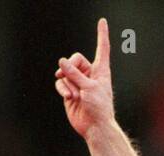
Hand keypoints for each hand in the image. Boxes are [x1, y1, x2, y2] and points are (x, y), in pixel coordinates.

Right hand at [54, 18, 114, 138]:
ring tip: (73, 95)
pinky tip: (69, 97)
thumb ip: (75, 73)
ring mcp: (79, 83)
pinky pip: (61, 83)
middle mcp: (90, 74)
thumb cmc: (98, 107)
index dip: (101, 34)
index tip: (102, 21)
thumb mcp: (88, 87)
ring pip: (65, 72)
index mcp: (101, 70)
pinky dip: (63, 89)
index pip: (102, 48)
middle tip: (70, 78)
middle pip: (75, 59)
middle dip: (70, 68)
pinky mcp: (70, 91)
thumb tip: (61, 61)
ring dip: (67, 83)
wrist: (95, 127)